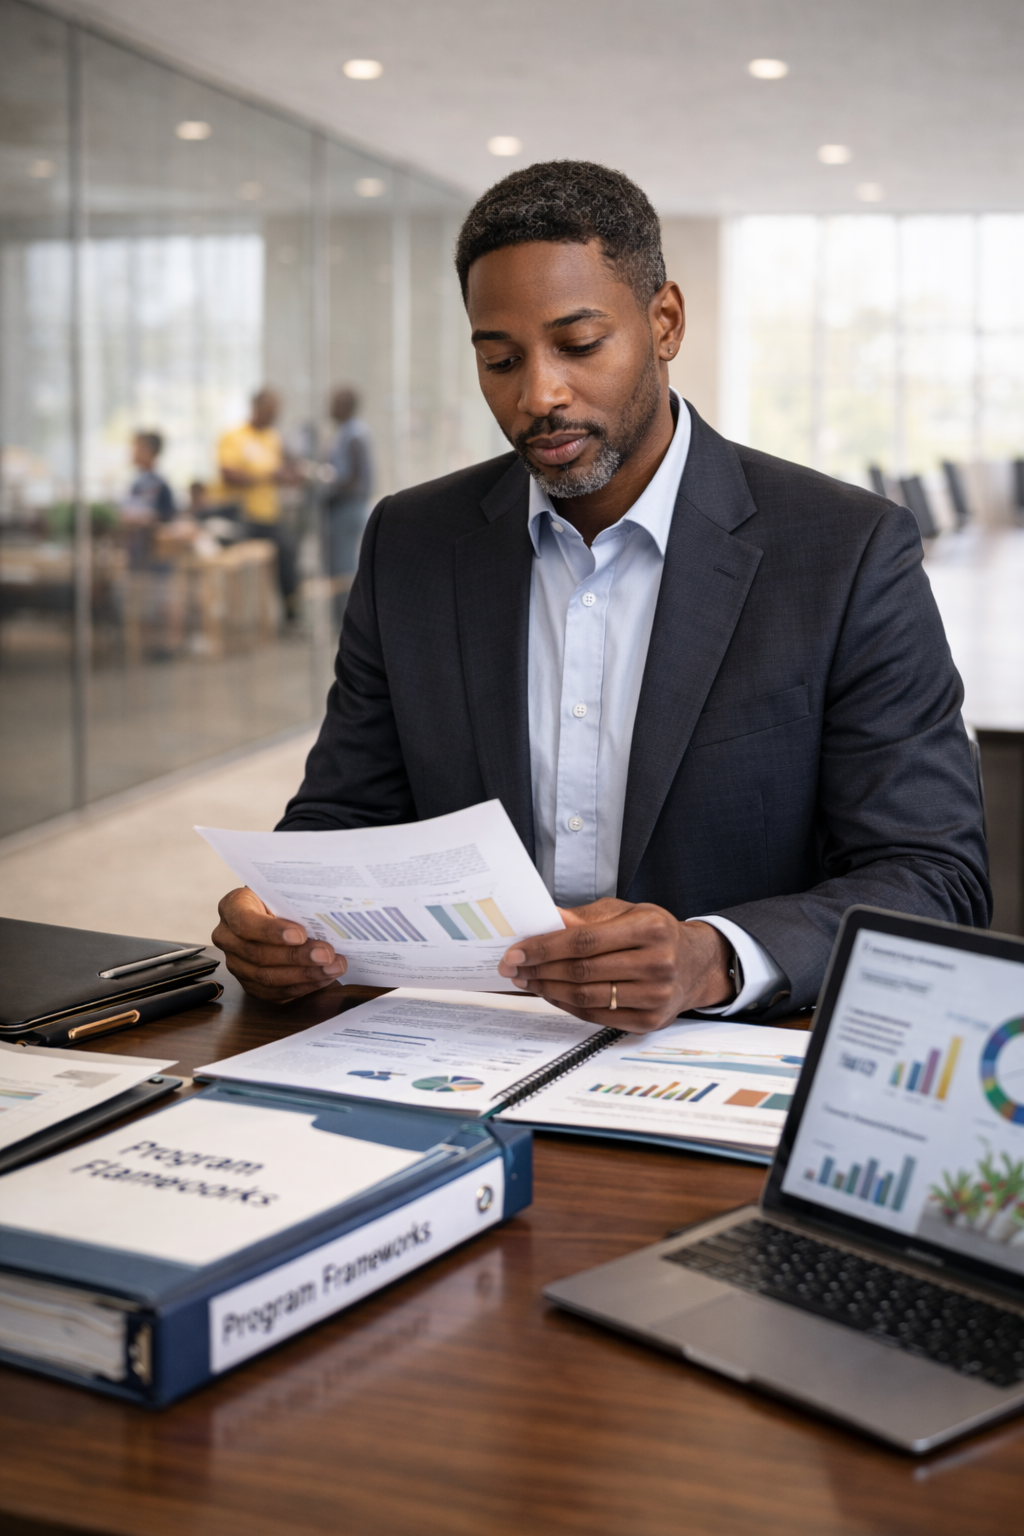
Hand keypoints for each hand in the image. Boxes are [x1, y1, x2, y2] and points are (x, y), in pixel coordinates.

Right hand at [213, 886, 346, 1001]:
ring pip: (267, 978)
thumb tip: (324, 916)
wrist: (270, 912)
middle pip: (258, 954)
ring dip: (304, 975)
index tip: (301, 934)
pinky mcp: (249, 985)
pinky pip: (274, 993)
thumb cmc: (278, 899)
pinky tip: (323, 978)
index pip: (246, 922)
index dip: (272, 931)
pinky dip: (302, 987)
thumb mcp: (280, 891)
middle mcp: (227, 938)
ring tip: (332, 968)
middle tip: (327, 954)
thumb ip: (292, 901)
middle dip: (297, 957)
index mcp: (231, 908)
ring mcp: (236, 964)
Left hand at [496, 899, 732, 1032]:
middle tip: (513, 968)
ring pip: (585, 996)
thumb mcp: (626, 912)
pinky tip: (551, 993)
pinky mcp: (650, 1021)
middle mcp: (658, 963)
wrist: (695, 964)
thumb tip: (543, 919)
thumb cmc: (655, 933)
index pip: (584, 941)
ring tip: (527, 980)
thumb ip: (585, 917)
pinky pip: (596, 1016)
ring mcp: (656, 996)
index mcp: (650, 928)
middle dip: (538, 970)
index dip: (545, 947)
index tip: (516, 951)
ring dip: (547, 989)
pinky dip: (566, 1005)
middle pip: (582, 971)